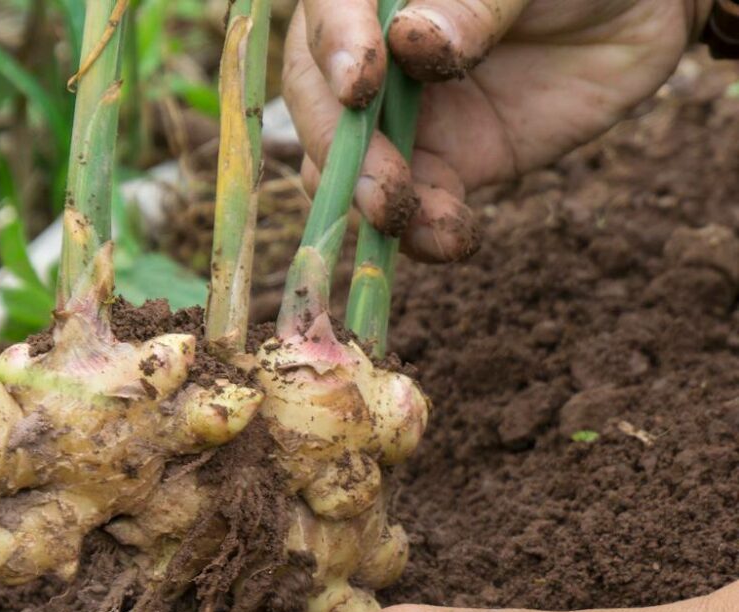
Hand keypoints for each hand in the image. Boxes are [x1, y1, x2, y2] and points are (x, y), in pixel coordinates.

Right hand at [287, 0, 712, 260]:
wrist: (643, 8)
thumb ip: (477, 0)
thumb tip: (415, 42)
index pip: (330, 14)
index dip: (334, 50)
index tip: (359, 88)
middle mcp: (373, 54)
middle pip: (320, 104)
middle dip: (343, 151)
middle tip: (381, 182)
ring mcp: (403, 115)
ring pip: (349, 169)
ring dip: (370, 203)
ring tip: (405, 218)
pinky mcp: (442, 166)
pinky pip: (412, 210)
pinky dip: (424, 232)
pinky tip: (453, 235)